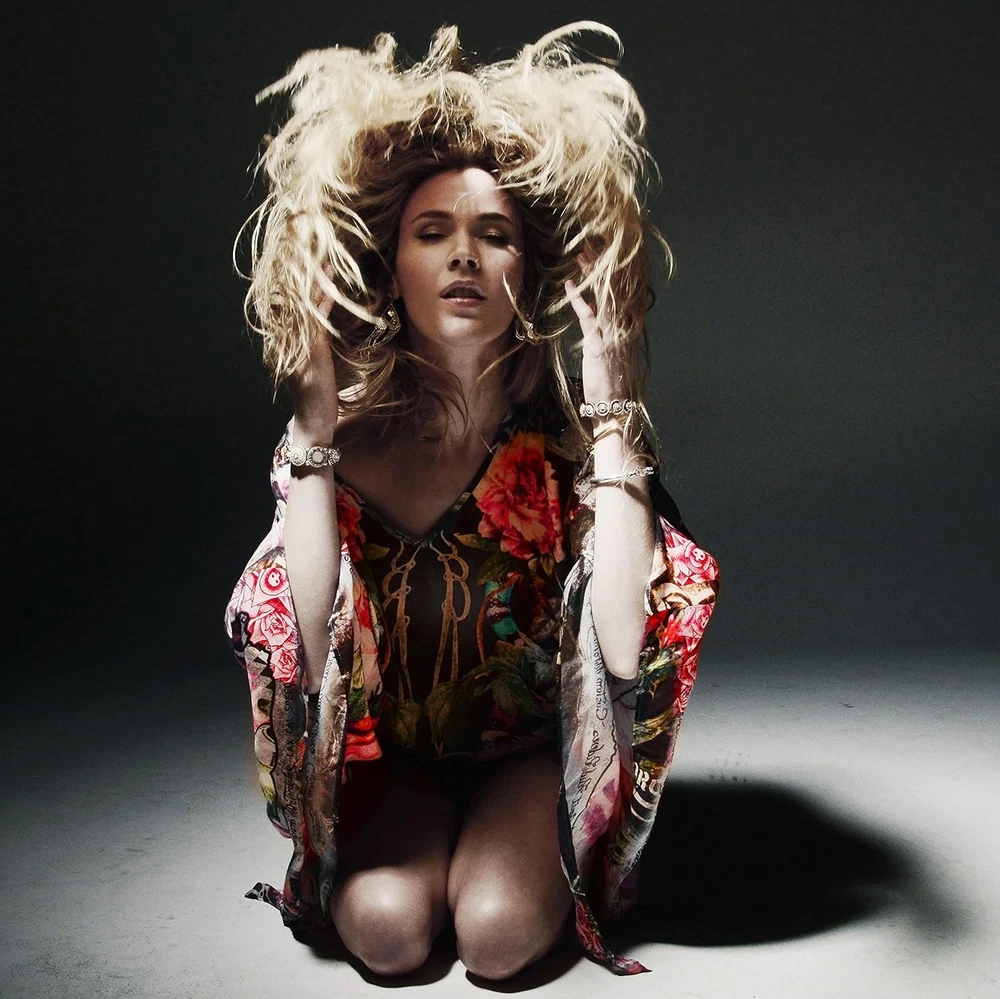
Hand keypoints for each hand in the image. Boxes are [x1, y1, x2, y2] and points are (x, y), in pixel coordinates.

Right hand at [287, 262, 338, 437]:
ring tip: (328, 252)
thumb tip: (333, 321)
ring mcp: (297, 342)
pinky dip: (323, 297)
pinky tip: (331, 280)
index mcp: (290, 337)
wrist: (314, 423)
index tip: (315, 251)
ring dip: (316, 276)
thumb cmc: (321, 395)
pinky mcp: (310, 350)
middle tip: (316, 240)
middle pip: (295, 294)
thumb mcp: (322, 362)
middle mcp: (288, 335)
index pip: (295, 299)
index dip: (302, 275)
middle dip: (305, 268)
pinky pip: (315, 317)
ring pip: (304, 301)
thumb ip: (322, 341)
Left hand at [564, 251, 624, 407]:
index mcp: (628, 324)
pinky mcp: (599, 344)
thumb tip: (595, 307)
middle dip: (605, 263)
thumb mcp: (610, 349)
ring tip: (581, 254)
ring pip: (605, 295)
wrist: (615, 405)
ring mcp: (613, 333)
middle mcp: (624, 325)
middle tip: (592, 242)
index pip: (625, 289)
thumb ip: (605, 327)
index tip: (608, 249)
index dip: (617, 268)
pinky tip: (570, 284)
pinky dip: (579, 299)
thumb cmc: (611, 380)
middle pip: (616, 286)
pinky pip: (589, 316)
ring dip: (593, 273)